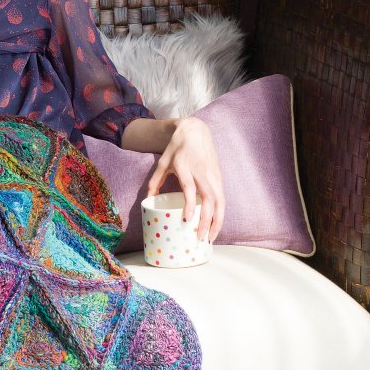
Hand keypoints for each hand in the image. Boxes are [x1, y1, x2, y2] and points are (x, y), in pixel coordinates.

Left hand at [146, 116, 224, 242]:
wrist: (195, 131)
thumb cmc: (177, 148)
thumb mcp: (162, 162)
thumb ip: (154, 181)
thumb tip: (148, 201)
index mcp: (185, 167)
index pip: (190, 188)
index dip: (189, 204)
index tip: (186, 220)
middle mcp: (202, 172)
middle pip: (208, 199)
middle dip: (206, 220)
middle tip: (199, 238)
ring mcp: (213, 175)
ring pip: (219, 201)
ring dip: (216, 220)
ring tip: (210, 238)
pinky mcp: (219, 177)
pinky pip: (222, 198)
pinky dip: (220, 214)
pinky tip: (215, 226)